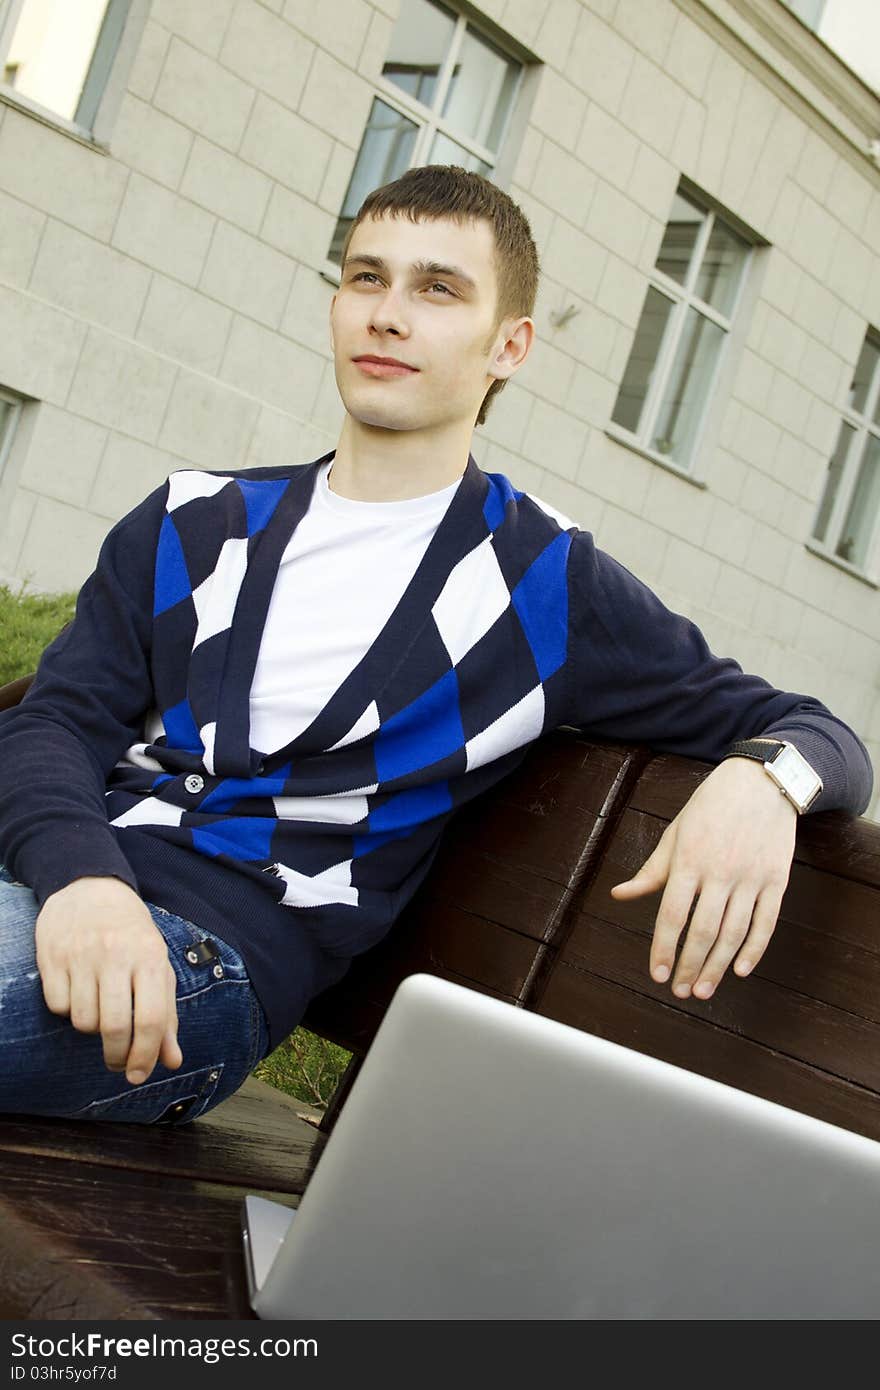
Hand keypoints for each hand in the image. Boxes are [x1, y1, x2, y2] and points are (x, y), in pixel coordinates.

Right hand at [35, 876, 181, 1084]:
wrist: (90, 888)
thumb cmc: (131, 934)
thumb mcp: (158, 965)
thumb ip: (167, 1015)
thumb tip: (172, 1061)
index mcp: (150, 956)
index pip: (151, 1018)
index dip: (145, 1055)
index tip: (139, 1074)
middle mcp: (116, 955)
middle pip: (114, 1027)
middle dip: (117, 1056)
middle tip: (118, 1062)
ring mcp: (81, 955)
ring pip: (83, 1021)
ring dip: (92, 1029)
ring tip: (101, 1010)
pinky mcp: (52, 956)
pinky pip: (57, 1007)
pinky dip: (68, 1010)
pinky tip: (78, 993)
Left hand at [610, 758, 796, 999]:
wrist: (762, 782)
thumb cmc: (711, 807)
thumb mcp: (676, 833)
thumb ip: (651, 870)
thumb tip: (619, 895)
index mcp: (689, 860)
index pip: (672, 915)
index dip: (663, 948)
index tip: (657, 974)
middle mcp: (720, 872)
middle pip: (703, 931)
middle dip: (689, 966)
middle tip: (680, 991)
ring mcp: (751, 877)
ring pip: (733, 933)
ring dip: (717, 967)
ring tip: (703, 989)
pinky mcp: (776, 880)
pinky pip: (766, 923)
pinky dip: (754, 950)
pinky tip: (740, 970)